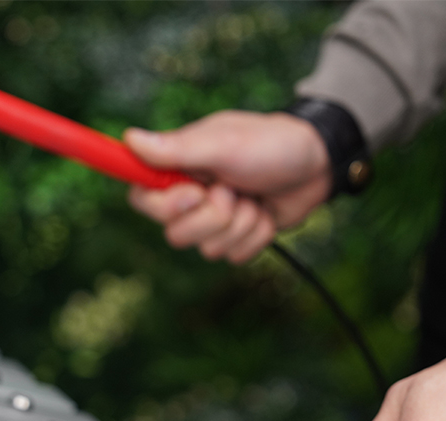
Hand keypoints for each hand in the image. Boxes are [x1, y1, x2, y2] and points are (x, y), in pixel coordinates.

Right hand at [124, 110, 331, 262]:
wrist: (317, 163)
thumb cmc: (269, 145)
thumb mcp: (222, 144)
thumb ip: (176, 149)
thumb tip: (129, 138)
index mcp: (176, 168)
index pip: (140, 199)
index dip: (164, 206)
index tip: (193, 193)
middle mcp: (189, 196)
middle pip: (175, 234)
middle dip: (214, 216)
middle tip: (233, 189)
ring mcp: (212, 220)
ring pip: (208, 250)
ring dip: (240, 223)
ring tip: (253, 196)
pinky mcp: (235, 237)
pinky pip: (234, 256)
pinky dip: (256, 235)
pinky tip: (265, 211)